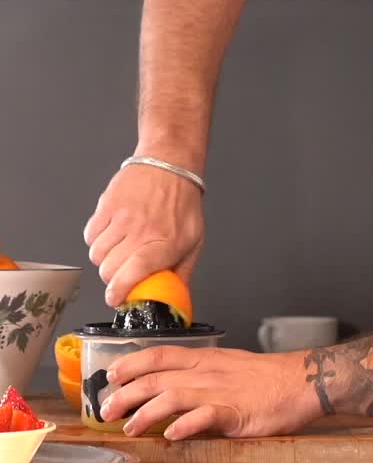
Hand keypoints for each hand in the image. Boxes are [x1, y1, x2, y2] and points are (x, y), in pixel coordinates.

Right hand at [84, 160, 204, 306]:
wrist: (170, 162)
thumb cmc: (183, 201)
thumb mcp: (193, 240)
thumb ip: (182, 272)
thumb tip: (173, 300)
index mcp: (166, 242)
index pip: (134, 273)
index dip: (119, 291)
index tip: (116, 298)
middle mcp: (142, 230)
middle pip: (109, 270)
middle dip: (112, 278)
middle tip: (121, 273)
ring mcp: (122, 216)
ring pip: (96, 254)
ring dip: (104, 259)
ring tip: (118, 249)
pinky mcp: (107, 204)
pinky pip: (90, 235)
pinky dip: (96, 240)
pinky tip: (111, 234)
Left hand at [98, 345, 320, 438]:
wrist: (301, 381)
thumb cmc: (266, 379)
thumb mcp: (227, 369)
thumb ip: (199, 379)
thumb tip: (170, 392)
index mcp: (205, 360)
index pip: (160, 355)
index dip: (132, 363)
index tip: (111, 374)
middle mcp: (207, 372)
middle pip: (158, 377)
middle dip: (127, 393)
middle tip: (105, 410)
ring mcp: (221, 391)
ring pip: (174, 395)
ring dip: (147, 412)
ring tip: (130, 428)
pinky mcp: (236, 412)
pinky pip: (207, 417)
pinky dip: (187, 425)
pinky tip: (172, 436)